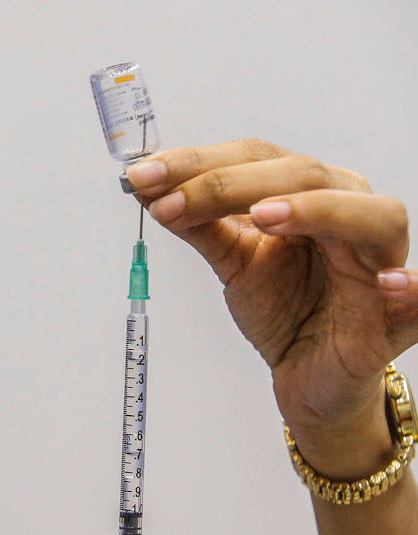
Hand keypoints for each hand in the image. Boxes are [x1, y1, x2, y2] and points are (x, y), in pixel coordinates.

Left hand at [126, 140, 413, 477]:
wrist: (306, 375)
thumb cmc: (283, 309)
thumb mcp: (232, 262)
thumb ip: (199, 224)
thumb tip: (148, 188)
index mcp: (309, 194)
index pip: (257, 158)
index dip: (199, 162)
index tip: (144, 177)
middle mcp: (349, 213)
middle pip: (303, 174)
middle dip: (228, 183)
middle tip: (173, 201)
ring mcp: (378, 261)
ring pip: (368, 216)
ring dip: (318, 210)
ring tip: (265, 216)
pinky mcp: (395, 316)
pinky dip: (411, 287)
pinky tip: (389, 283)